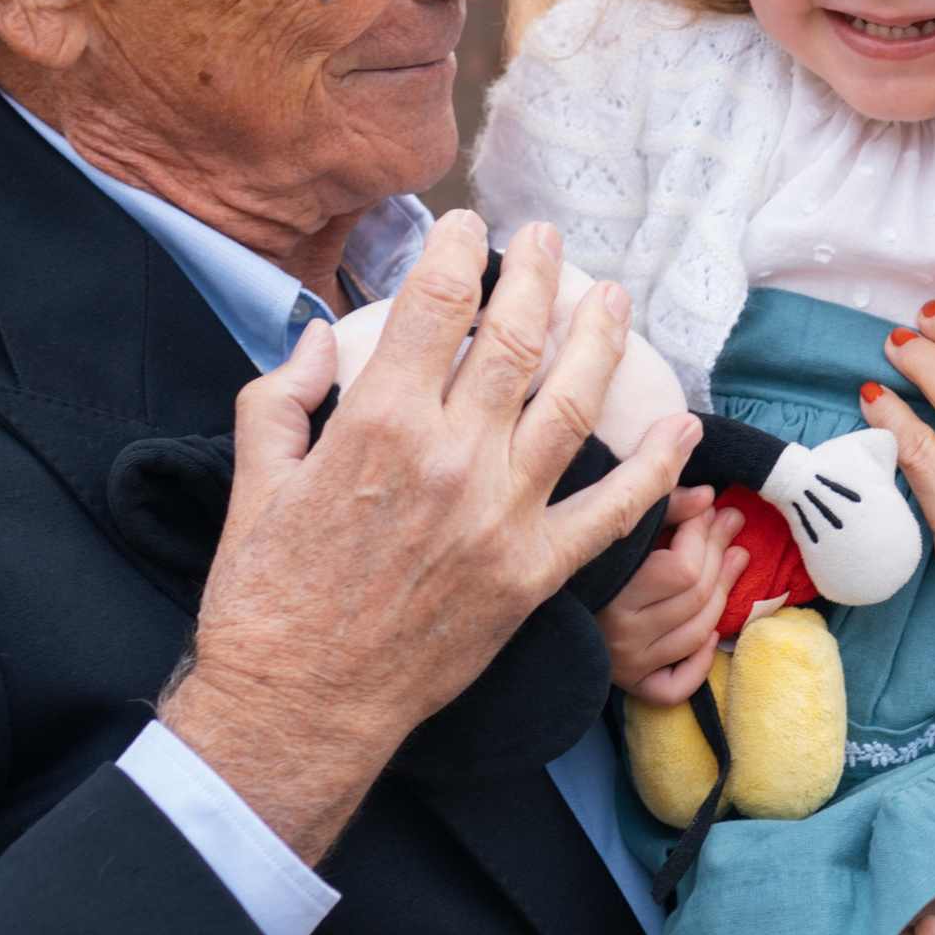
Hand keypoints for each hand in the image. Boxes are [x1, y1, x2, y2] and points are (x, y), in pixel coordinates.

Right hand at [166, 213, 695, 857]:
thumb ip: (282, 395)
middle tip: (547, 241)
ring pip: (575, 403)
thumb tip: (317, 340)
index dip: (459, 251)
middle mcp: (451, 459)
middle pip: (515, 338)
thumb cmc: (266, 598)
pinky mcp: (533, 573)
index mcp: (377, 424)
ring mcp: (502, 516)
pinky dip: (654, 469)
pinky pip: (612, 512)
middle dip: (536, 274)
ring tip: (613, 300)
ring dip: (602, 341)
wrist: (300, 706)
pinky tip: (680, 428)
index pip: (436, 305)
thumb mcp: (255, 478)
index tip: (468, 228)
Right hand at [597, 485, 743, 700]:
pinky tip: (711, 634)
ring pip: (697, 634)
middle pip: (695, 597)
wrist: (537, 608)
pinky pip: (676, 686)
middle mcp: (618, 633)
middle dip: (719, 554)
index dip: (703, 533)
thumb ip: (662, 507)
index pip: (682, 568)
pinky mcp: (632, 684)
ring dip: (724, 594)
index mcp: (609, 591)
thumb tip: (708, 497)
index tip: (707, 507)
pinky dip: (700, 662)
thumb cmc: (581, 554)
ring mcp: (627, 662)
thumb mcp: (616, 522)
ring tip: (735, 559)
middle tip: (730, 525)